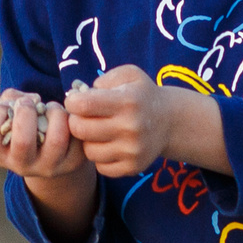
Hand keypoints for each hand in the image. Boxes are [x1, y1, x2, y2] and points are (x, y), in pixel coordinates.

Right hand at [0, 87, 89, 180]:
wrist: (53, 153)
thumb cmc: (25, 125)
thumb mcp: (11, 114)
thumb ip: (12, 98)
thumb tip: (34, 99)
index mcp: (0, 154)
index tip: (10, 106)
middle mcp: (22, 165)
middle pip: (23, 141)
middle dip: (28, 111)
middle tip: (32, 103)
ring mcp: (48, 167)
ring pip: (56, 139)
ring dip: (55, 112)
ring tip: (53, 109)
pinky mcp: (72, 162)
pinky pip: (76, 137)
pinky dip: (72, 119)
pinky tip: (67, 118)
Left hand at [64, 65, 178, 178]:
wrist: (170, 121)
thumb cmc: (141, 95)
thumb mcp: (128, 75)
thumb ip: (102, 80)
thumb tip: (78, 94)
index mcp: (127, 101)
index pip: (82, 105)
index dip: (72, 101)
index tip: (77, 101)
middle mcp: (131, 127)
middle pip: (80, 129)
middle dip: (77, 121)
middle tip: (85, 117)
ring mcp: (132, 150)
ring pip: (88, 151)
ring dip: (89, 141)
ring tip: (99, 132)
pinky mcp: (133, 167)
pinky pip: (101, 167)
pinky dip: (101, 157)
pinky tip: (109, 146)